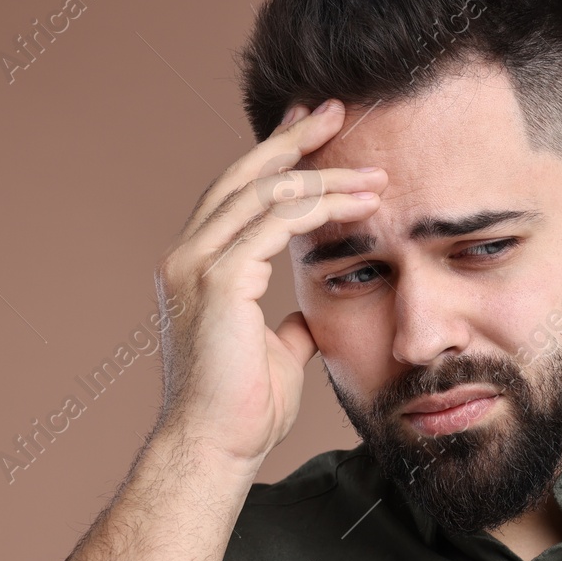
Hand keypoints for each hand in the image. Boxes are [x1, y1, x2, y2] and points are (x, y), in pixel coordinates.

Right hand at [151, 99, 385, 469]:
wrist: (215, 450)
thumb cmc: (243, 413)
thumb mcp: (274, 355)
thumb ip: (286, 325)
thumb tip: (305, 315)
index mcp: (197, 266)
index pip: (237, 193)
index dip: (276, 157)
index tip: (315, 129)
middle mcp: (187, 255)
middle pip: (244, 176)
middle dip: (293, 138)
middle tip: (337, 110)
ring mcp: (196, 265)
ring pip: (264, 193)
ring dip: (324, 177)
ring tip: (374, 172)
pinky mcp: (218, 281)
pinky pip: (273, 224)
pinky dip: (318, 208)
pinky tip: (358, 204)